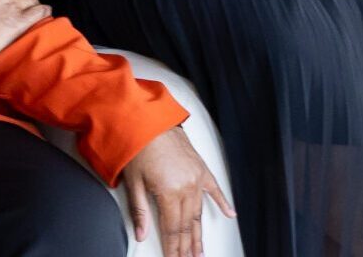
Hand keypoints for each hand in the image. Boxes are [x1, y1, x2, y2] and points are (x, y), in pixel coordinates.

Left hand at [119, 126, 232, 256]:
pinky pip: (214, 189)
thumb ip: (139, 211)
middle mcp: (186, 187)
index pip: (171, 229)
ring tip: (200, 250)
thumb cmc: (138, 146)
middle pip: (186, 225)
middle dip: (187, 247)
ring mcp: (196, 178)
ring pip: (199, 213)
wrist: (148, 118)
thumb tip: (142, 234)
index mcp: (169, 192)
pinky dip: (222, 203)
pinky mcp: (201, 168)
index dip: (173, 248)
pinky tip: (229, 214)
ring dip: (199, 234)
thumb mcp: (133, 181)